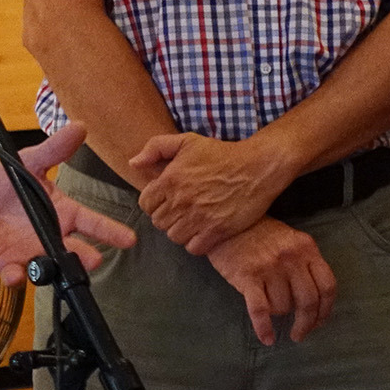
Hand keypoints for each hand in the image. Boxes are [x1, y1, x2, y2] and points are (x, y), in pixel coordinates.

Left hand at [0, 122, 137, 288]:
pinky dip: (16, 277)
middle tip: (94, 259)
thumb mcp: (27, 163)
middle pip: (75, 250)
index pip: (92, 222)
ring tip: (57, 268)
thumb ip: (53, 150)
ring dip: (54, 270)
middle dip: (85, 256)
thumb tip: (79, 127)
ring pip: (49, 267)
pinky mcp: (8, 264)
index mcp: (62, 213)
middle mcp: (51, 236)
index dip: (110, 231)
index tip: (129, 239)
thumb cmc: (2, 184)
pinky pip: (15, 275)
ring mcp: (31, 252)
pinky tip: (15, 274)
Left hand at [133, 133, 290, 253]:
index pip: (145, 204)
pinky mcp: (218, 230)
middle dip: (166, 217)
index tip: (165, 201)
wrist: (256, 167)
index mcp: (170, 179)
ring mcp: (199, 217)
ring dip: (180, 231)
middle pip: (158, 222)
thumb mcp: (186, 141)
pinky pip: (194, 248)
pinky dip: (195, 243)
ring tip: (190, 222)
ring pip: (174, 236)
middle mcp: (182, 200)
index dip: (153, 204)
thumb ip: (155, 148)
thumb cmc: (220, 153)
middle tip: (179, 212)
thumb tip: (133, 163)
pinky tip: (202, 232)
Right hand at [206, 217, 336, 343]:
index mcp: (306, 247)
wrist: (222, 222)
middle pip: (308, 301)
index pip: (327, 286)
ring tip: (270, 309)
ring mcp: (269, 267)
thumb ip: (304, 262)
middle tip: (299, 334)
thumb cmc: (256, 232)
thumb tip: (313, 300)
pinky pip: (260, 309)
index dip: (325, 310)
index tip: (318, 322)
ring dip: (278, 314)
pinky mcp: (247, 276)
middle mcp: (291, 257)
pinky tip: (267, 338)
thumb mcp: (288, 239)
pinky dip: (263, 327)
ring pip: (283, 306)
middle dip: (306, 323)